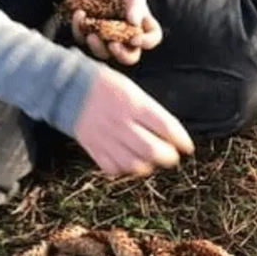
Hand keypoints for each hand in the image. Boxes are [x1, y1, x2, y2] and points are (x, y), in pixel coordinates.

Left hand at [65, 0, 161, 66]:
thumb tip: (134, 22)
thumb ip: (135, 2)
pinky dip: (79, 29)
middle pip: (130, 56)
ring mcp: (105, 37)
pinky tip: (79, 15)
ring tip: (91, 35)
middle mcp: (125, 35)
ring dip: (97, 48)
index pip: (152, 38)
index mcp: (141, 23)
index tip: (134, 38)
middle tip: (113, 45)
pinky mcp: (86, 33)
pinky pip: (82, 39)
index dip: (146, 42)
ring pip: (104, 53)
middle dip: (122, 55)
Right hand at [74, 68, 193, 176]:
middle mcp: (121, 122)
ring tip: (151, 160)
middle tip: (172, 156)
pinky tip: (130, 161)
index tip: (188, 147)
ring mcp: (106, 137)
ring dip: (148, 166)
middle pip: (153, 150)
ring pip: (135, 165)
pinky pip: (114, 168)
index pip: (167, 127)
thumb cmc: (106, 86)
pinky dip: (125, 169)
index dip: (181, 140)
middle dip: (169, 157)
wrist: (68, 88)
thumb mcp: (132, 90)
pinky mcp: (93, 148)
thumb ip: (150, 112)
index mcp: (134, 104)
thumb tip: (171, 134)